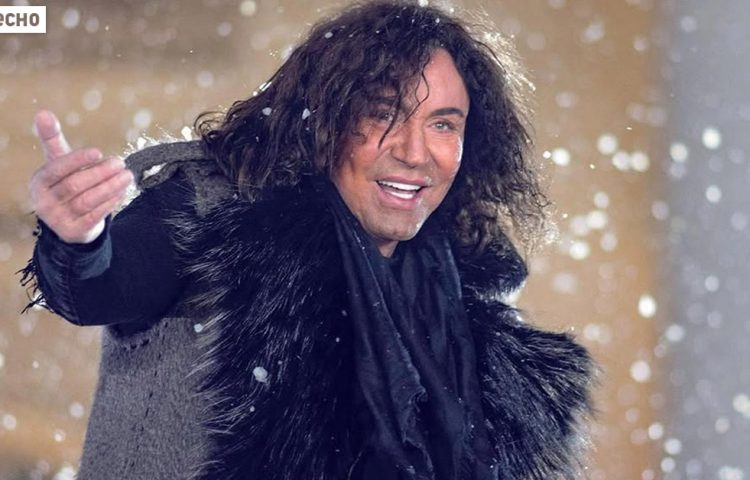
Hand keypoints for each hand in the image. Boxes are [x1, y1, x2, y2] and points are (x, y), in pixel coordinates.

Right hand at [28, 110, 133, 243]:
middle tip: (120, 163)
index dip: (77, 160)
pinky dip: (110, 202)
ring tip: (127, 176)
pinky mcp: (74, 231)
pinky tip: (123, 191)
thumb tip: (43, 112)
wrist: (68, 221)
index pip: (56, 169)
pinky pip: (95, 216)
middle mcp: (44, 202)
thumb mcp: (57, 162)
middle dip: (100, 173)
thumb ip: (52, 138)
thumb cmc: (64, 183)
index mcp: (39, 182)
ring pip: (87, 201)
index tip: (98, 152)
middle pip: (75, 185)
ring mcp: (58, 219)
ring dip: (110, 187)